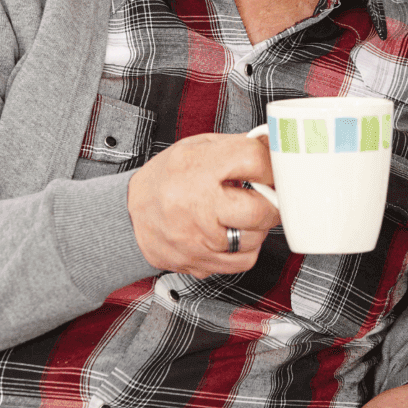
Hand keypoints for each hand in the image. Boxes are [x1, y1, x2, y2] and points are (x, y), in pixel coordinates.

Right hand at [127, 133, 279, 277]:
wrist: (129, 213)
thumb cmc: (169, 177)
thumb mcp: (199, 147)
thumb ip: (240, 146)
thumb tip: (277, 145)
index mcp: (198, 167)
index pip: (254, 161)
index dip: (272, 165)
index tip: (274, 169)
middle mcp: (196, 205)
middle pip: (260, 210)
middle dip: (273, 203)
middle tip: (268, 196)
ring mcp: (196, 239)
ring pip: (255, 238)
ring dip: (259, 226)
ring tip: (244, 212)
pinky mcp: (197, 262)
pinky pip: (243, 261)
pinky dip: (246, 247)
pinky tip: (234, 231)